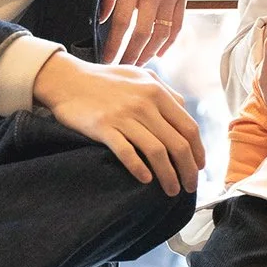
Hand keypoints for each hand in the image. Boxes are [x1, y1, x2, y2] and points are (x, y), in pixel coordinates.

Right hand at [34, 50, 204, 194]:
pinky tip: (145, 180)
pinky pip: (127, 152)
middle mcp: (144, 104)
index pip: (188, 127)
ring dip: (168, 176)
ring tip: (171, 190)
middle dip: (188, 170)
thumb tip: (184, 109)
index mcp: (157, 92)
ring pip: (156, 152)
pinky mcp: (103, 127)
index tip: (199, 168)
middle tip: (189, 187)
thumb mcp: (140, 76)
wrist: (68, 80)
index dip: (198, 151)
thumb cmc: (106, 80)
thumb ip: (164, 91)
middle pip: (177, 143)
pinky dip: (139, 169)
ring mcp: (124, 116)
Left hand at [98, 0, 191, 66]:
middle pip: (143, 32)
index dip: (113, 44)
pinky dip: (169, 42)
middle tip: (122, 67)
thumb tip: (102, 19)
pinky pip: (177, 25)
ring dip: (149, 52)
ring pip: (162, 32)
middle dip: (131, 54)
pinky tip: (159, 52)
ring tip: (138, 63)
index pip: (122, 21)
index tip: (106, 58)